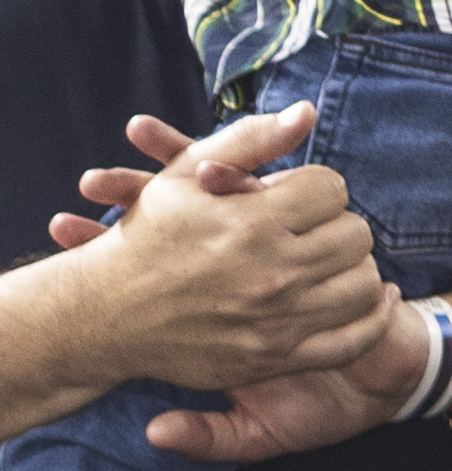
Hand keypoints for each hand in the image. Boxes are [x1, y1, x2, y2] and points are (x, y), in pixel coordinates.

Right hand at [55, 101, 393, 395]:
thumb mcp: (183, 175)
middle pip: (354, 235)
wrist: (101, 318)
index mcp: (250, 223)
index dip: (316, 186)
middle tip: (312, 227)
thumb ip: (250, 139)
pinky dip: (369, 320)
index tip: (294, 196)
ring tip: (327, 261)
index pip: (332, 189)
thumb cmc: (142, 239)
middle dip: (336, 224)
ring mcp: (272, 321)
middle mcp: (268, 274)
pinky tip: (367, 302)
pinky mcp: (271, 358)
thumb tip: (308, 113)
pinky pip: (350, 341)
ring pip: (362, 286)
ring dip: (351, 267)